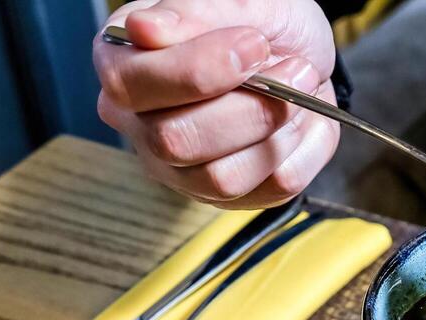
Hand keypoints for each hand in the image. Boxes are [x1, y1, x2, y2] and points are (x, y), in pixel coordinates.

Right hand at [93, 0, 339, 208]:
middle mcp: (140, 124)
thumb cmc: (259, 24)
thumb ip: (192, 12)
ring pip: (222, 178)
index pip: (131, 86)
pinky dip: (302, 150)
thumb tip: (143, 29)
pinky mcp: (227, 196)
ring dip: (278, 129)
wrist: (301, 55)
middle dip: (249, 106)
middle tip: (295, 69)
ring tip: (300, 88)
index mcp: (123, 63)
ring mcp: (181, 169)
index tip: (253, 43)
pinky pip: (270, 190)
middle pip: (175, 141)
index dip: (197, 70)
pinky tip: (301, 120)